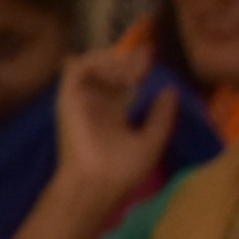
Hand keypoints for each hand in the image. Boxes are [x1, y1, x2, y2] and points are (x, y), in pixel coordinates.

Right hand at [52, 45, 179, 212]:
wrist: (98, 183)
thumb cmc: (123, 169)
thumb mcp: (152, 141)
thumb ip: (161, 116)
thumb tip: (169, 91)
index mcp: (112, 115)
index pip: (122, 83)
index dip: (136, 68)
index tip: (153, 55)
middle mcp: (95, 104)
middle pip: (108, 71)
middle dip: (128, 60)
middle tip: (147, 56)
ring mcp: (81, 99)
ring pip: (91, 64)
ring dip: (113, 60)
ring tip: (134, 70)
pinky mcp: (69, 97)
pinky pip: (77, 68)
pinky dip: (97, 61)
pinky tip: (118, 71)